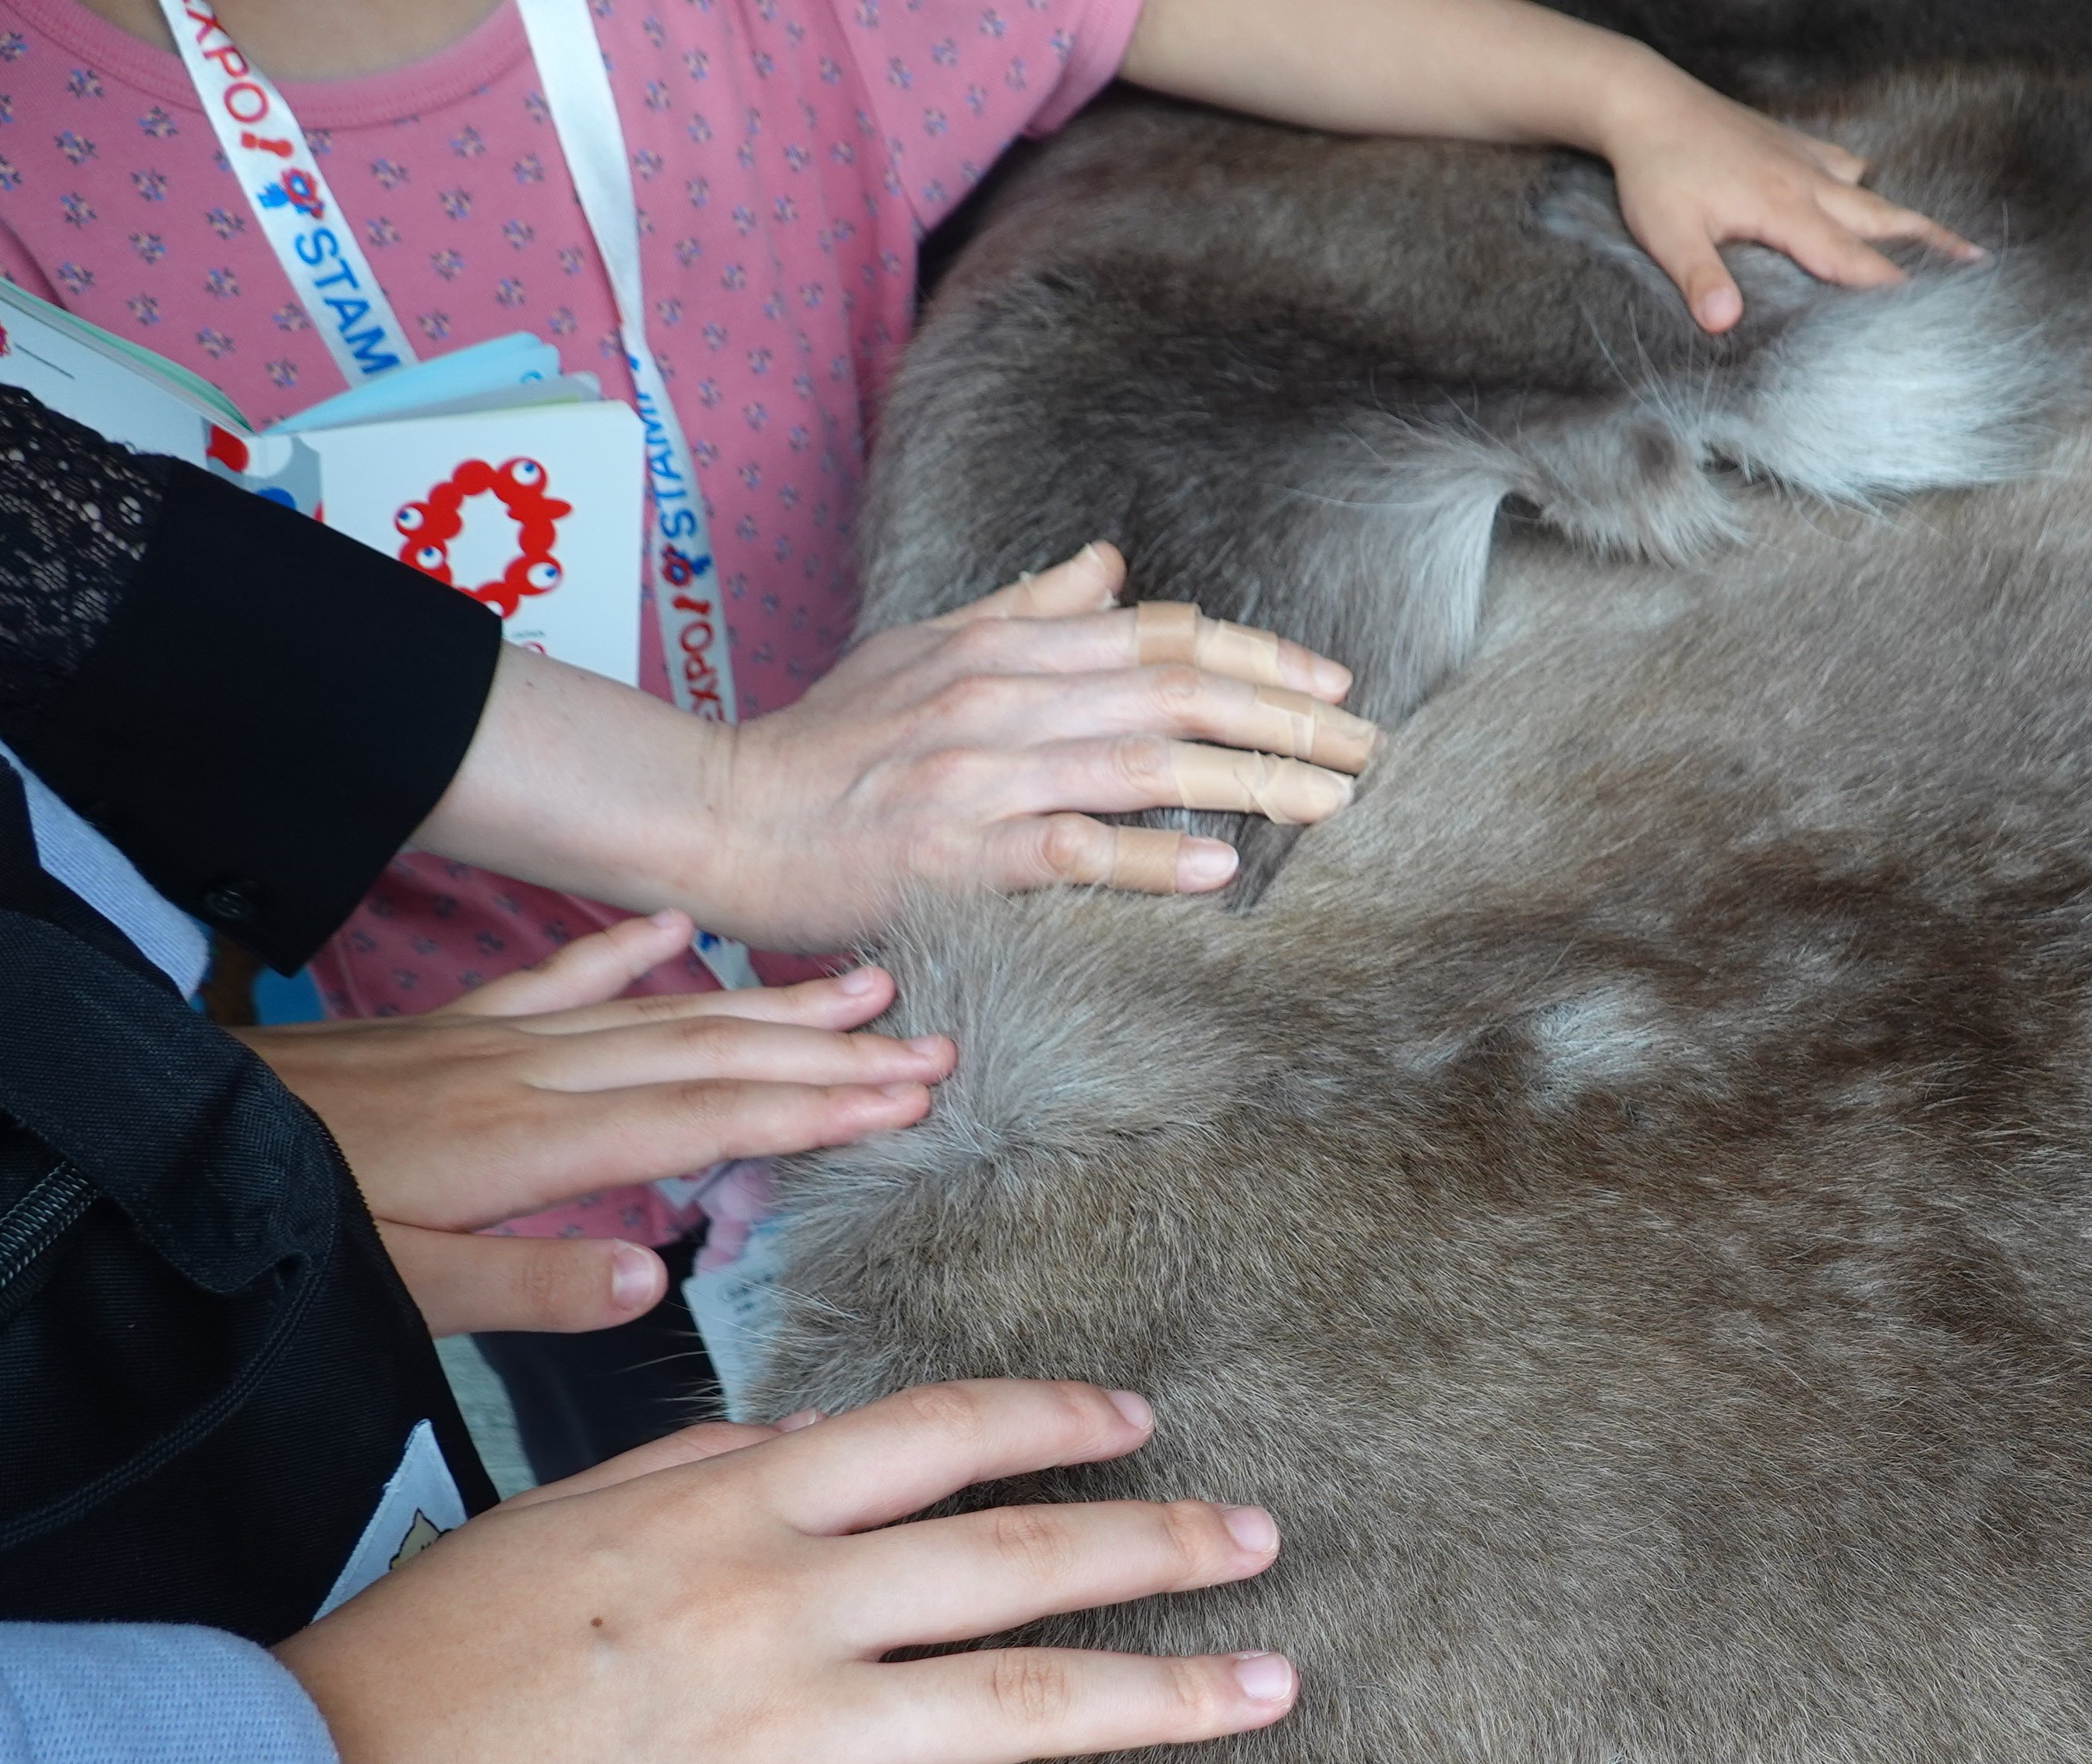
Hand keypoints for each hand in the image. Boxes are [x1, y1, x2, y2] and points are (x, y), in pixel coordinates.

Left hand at [233, 911, 953, 1337]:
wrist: (159, 1138)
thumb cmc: (278, 1228)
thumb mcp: (394, 1288)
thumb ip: (524, 1286)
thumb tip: (652, 1282)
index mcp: (529, 1145)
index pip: (705, 1119)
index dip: (815, 1110)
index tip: (909, 1101)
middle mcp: (529, 1077)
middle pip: (707, 1055)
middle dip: (829, 1051)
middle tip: (933, 1043)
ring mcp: (490, 1044)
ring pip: (657, 1013)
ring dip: (764, 1001)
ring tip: (859, 986)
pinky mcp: (447, 1034)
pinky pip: (556, 982)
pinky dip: (623, 952)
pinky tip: (678, 928)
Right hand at [281, 1380, 1298, 1763]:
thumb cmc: (444, 1649)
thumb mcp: (568, 1508)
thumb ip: (703, 1465)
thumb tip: (804, 1440)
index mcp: (737, 1506)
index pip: (941, 1436)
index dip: (1058, 1424)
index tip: (1141, 1428)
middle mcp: (786, 1605)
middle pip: (1022, 1558)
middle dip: (1163, 1547)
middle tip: (1263, 1544)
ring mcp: (789, 1738)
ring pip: (1021, 1702)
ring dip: (1165, 1691)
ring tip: (1270, 1684)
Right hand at [703, 546, 1378, 936]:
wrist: (725, 813)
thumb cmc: (828, 743)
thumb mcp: (925, 648)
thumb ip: (1026, 609)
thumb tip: (1107, 565)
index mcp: (1004, 645)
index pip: (1156, 633)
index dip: (1255, 652)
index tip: (1331, 683)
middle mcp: (1004, 696)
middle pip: (1173, 689)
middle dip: (1283, 713)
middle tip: (1366, 745)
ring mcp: (982, 773)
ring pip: (1143, 761)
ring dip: (1249, 779)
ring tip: (1332, 799)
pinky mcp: (957, 851)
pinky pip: (1073, 849)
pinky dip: (1150, 858)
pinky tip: (1220, 869)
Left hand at [1597, 73, 1979, 331]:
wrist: (1643, 101)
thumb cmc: (1654, 171)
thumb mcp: (1667, 233)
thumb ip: (1699, 279)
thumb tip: (1723, 324)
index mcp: (1786, 211)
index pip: (1852, 261)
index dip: (1892, 289)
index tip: (1935, 313)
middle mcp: (1807, 183)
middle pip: (1883, 220)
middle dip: (1933, 244)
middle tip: (1980, 262)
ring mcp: (1801, 159)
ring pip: (1869, 191)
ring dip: (1906, 215)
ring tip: (1942, 236)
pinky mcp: (1787, 141)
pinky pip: (1840, 162)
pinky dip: (1862, 179)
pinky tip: (1864, 184)